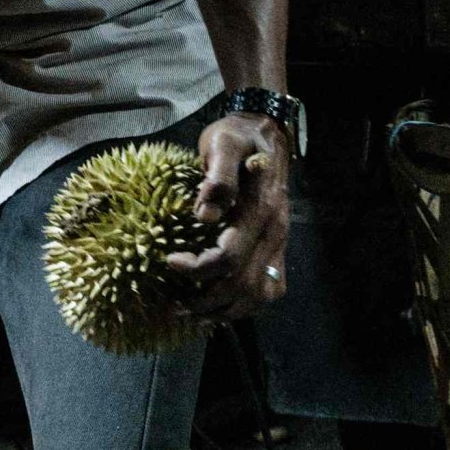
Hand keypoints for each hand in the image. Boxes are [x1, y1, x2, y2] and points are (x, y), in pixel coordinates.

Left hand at [161, 111, 294, 322]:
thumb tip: (204, 215)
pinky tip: (219, 306)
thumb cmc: (238, 138)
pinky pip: (270, 289)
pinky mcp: (278, 248)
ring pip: (260, 295)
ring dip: (225, 311)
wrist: (267, 135)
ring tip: (193, 314)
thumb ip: (218, 177)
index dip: (197, 269)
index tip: (170, 262)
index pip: (229, 257)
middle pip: (243, 286)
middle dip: (206, 302)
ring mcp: (279, 243)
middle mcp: (274, 232)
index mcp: (259, 211)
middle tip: (174, 305)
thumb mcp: (223, 144)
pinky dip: (245, 305)